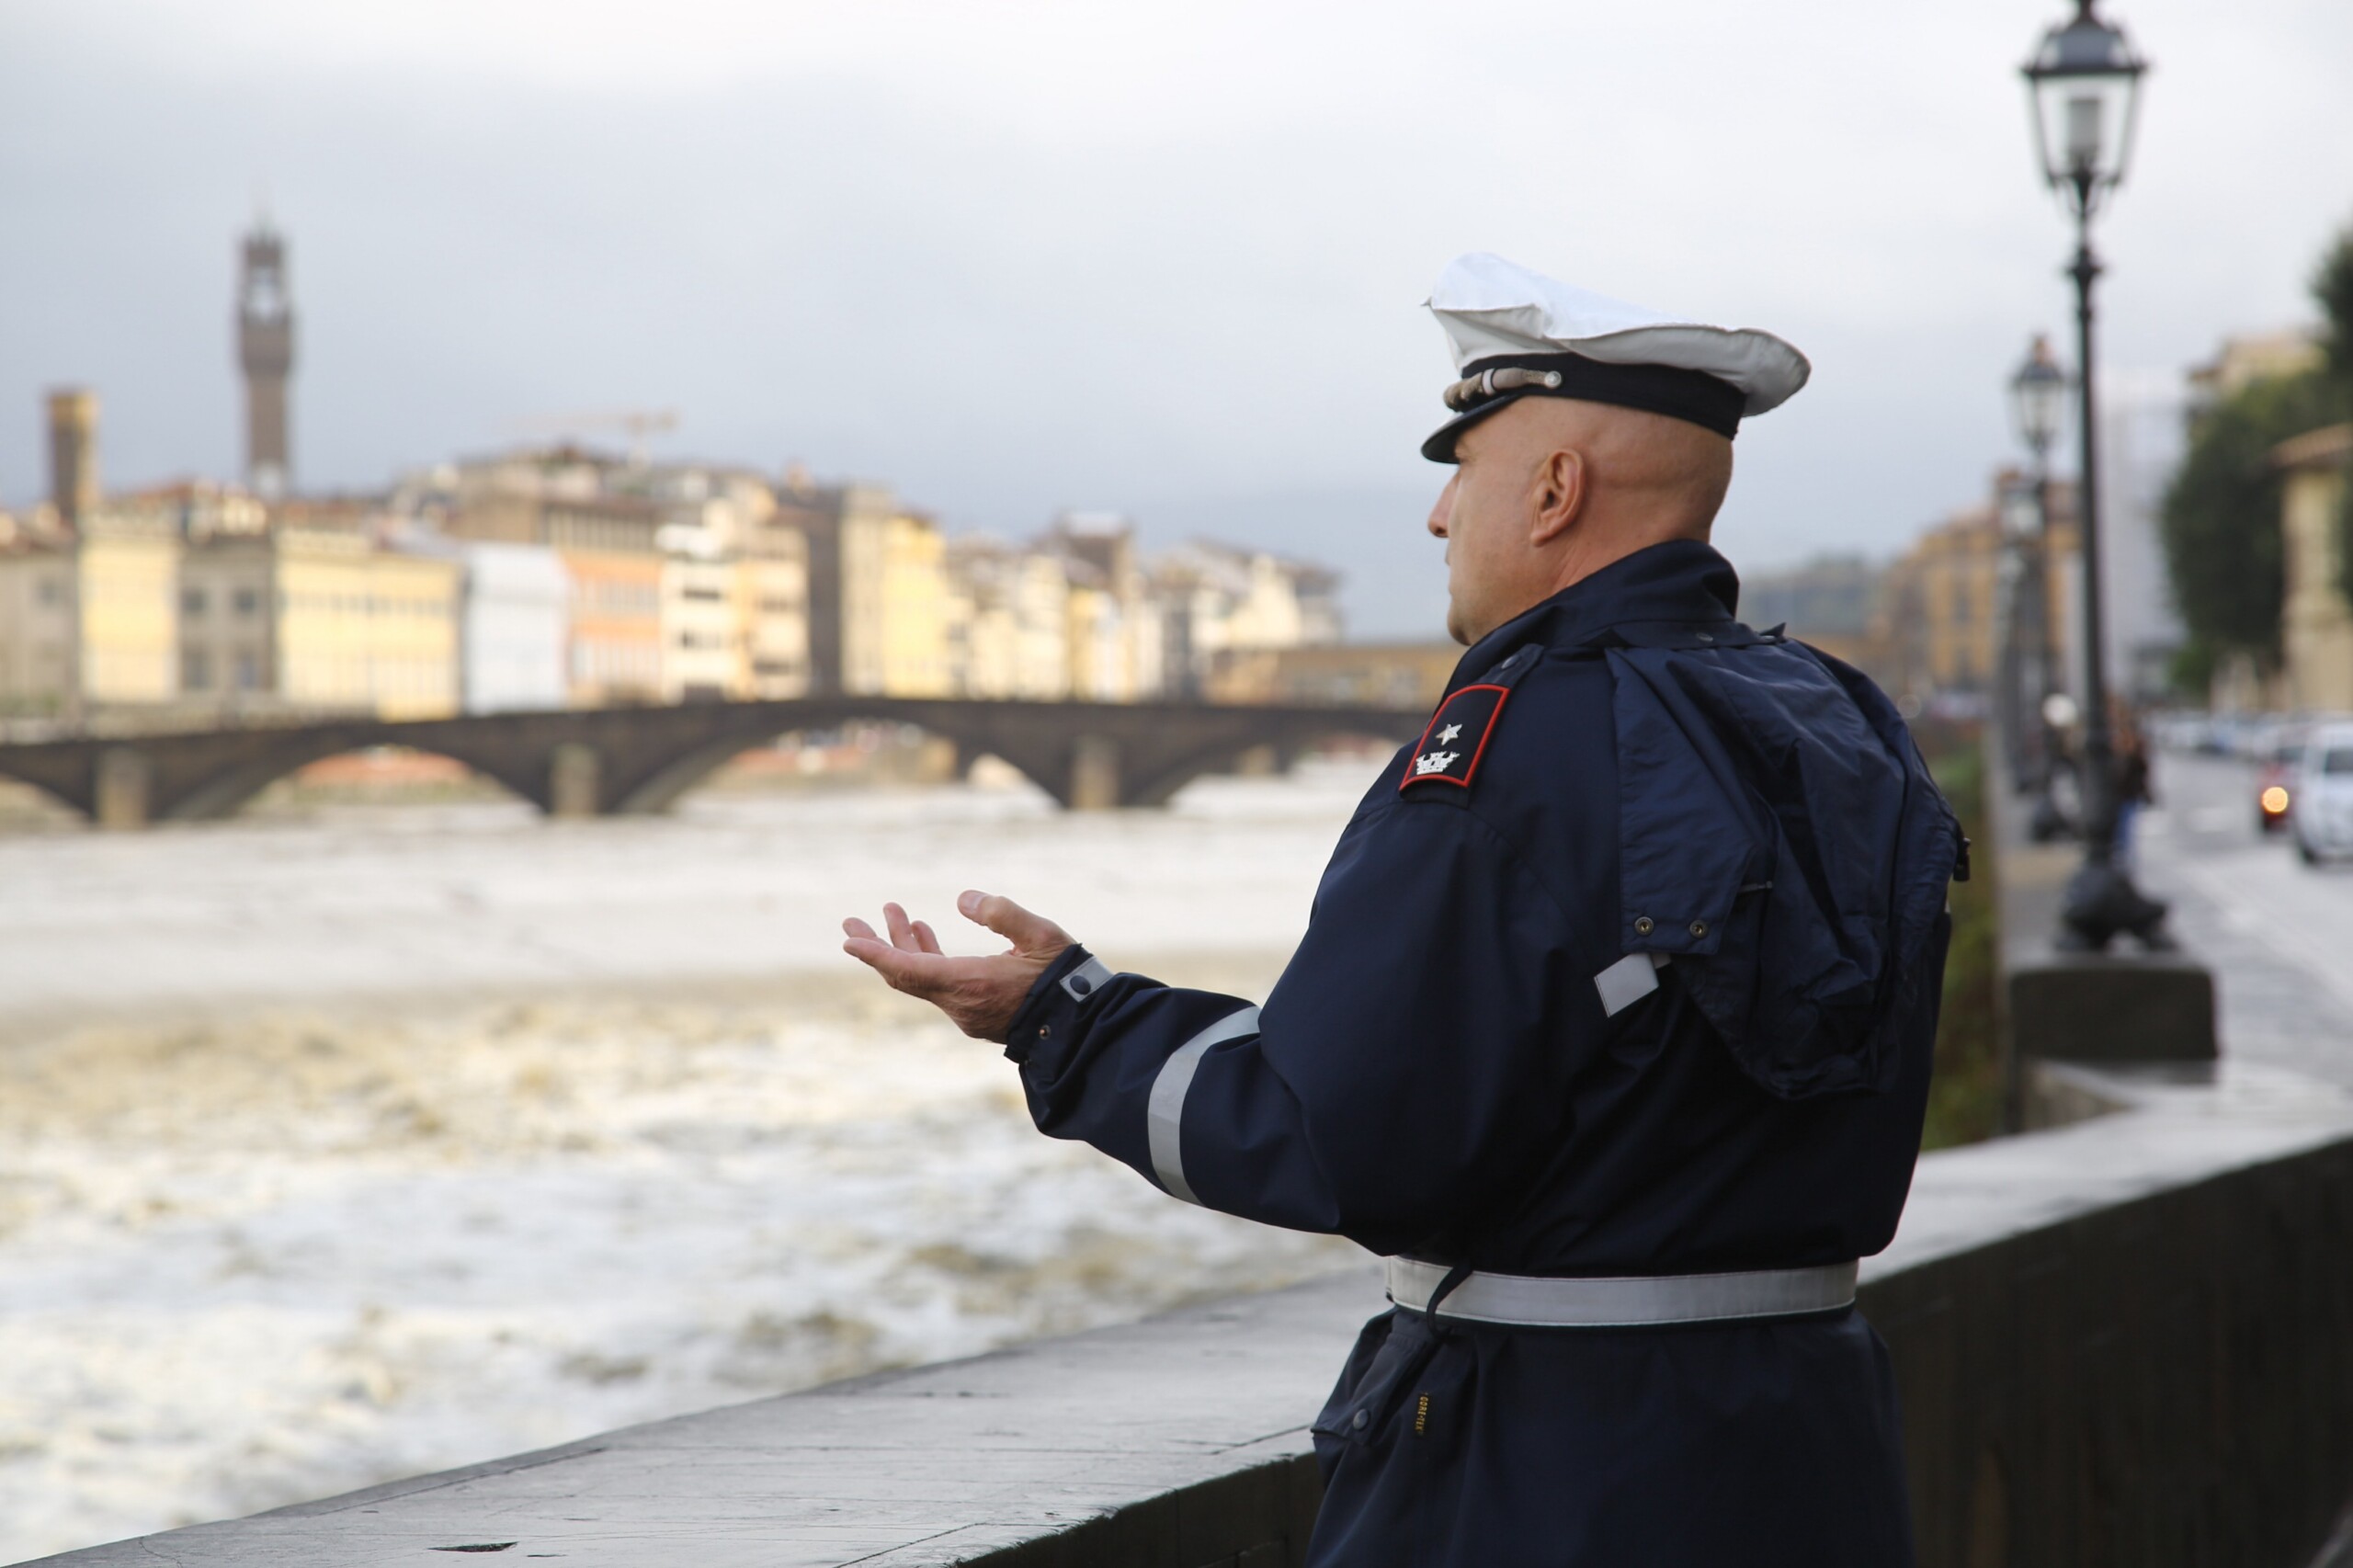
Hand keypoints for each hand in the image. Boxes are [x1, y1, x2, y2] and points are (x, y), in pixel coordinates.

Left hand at [841, 891, 1074, 1042]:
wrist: (1080, 1025)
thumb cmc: (1064, 977)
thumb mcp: (1041, 936)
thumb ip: (1003, 913)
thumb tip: (964, 899)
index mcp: (970, 983)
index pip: (909, 969)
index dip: (876, 953)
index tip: (849, 940)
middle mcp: (960, 1002)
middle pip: (905, 974)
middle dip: (878, 945)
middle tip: (851, 921)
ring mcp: (966, 1011)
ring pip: (922, 978)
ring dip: (905, 946)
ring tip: (894, 912)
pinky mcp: (975, 1011)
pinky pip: (938, 984)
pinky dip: (926, 957)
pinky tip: (925, 934)